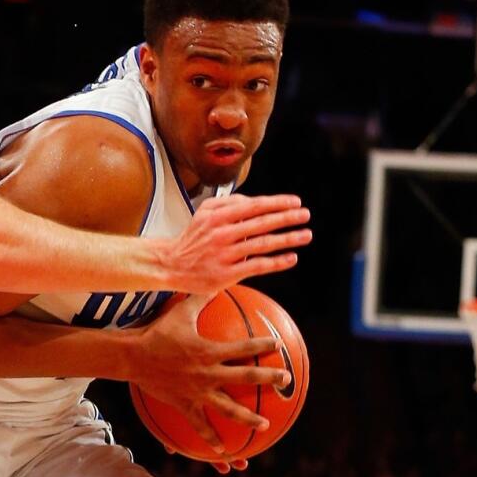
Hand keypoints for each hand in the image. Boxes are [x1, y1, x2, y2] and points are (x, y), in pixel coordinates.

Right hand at [131, 296, 287, 444]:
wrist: (133, 357)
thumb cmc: (156, 333)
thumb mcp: (180, 312)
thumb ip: (200, 298)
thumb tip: (215, 281)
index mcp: (210, 351)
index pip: (243, 347)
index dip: (262, 346)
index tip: (276, 346)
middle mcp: (209, 373)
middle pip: (245, 377)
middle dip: (268, 378)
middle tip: (286, 379)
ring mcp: (198, 391)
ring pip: (228, 408)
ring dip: (249, 417)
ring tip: (265, 425)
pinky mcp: (185, 404)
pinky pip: (200, 425)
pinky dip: (211, 438)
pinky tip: (223, 451)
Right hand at [155, 193, 311, 294]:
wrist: (171, 265)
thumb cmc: (193, 238)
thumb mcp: (205, 212)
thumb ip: (230, 203)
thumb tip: (256, 202)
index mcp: (218, 216)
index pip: (255, 206)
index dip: (278, 203)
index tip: (295, 202)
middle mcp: (222, 234)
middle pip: (262, 223)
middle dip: (287, 218)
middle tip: (305, 215)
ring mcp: (225, 255)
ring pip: (263, 244)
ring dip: (288, 239)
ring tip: (305, 235)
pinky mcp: (226, 274)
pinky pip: (257, 266)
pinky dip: (277, 262)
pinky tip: (291, 257)